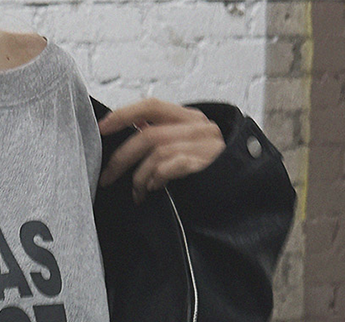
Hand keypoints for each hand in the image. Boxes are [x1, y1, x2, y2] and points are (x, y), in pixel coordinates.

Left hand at [98, 98, 225, 203]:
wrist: (242, 193)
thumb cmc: (209, 173)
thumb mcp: (187, 148)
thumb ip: (164, 138)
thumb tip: (132, 133)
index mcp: (190, 118)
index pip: (151, 105)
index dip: (123, 115)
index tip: (102, 128)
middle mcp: (199, 127)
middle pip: (148, 134)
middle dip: (121, 158)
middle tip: (107, 177)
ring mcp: (206, 145)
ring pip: (157, 152)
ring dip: (139, 177)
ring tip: (137, 193)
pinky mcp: (208, 164)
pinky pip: (172, 166)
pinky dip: (157, 178)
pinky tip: (154, 189)